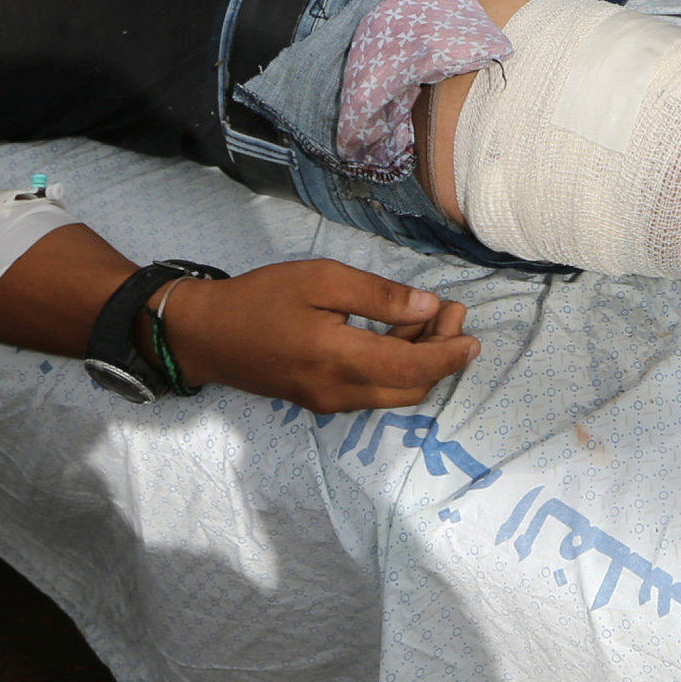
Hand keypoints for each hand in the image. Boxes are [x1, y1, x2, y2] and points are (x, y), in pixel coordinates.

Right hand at [163, 260, 477, 411]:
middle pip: (411, 388)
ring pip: (394, 393)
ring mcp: (329, 402)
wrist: (207, 335)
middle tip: (452, 313)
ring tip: (427, 316)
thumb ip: (377, 296)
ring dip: (419, 361)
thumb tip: (428, 306)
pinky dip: (394, 367)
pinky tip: (394, 332)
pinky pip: (372, 391)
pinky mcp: (320, 401)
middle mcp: (340, 392)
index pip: (413, 369)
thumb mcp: (321, 279)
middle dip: (441, 355)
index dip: (449, 355)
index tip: (472, 335)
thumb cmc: (262, 298)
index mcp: (341, 359)